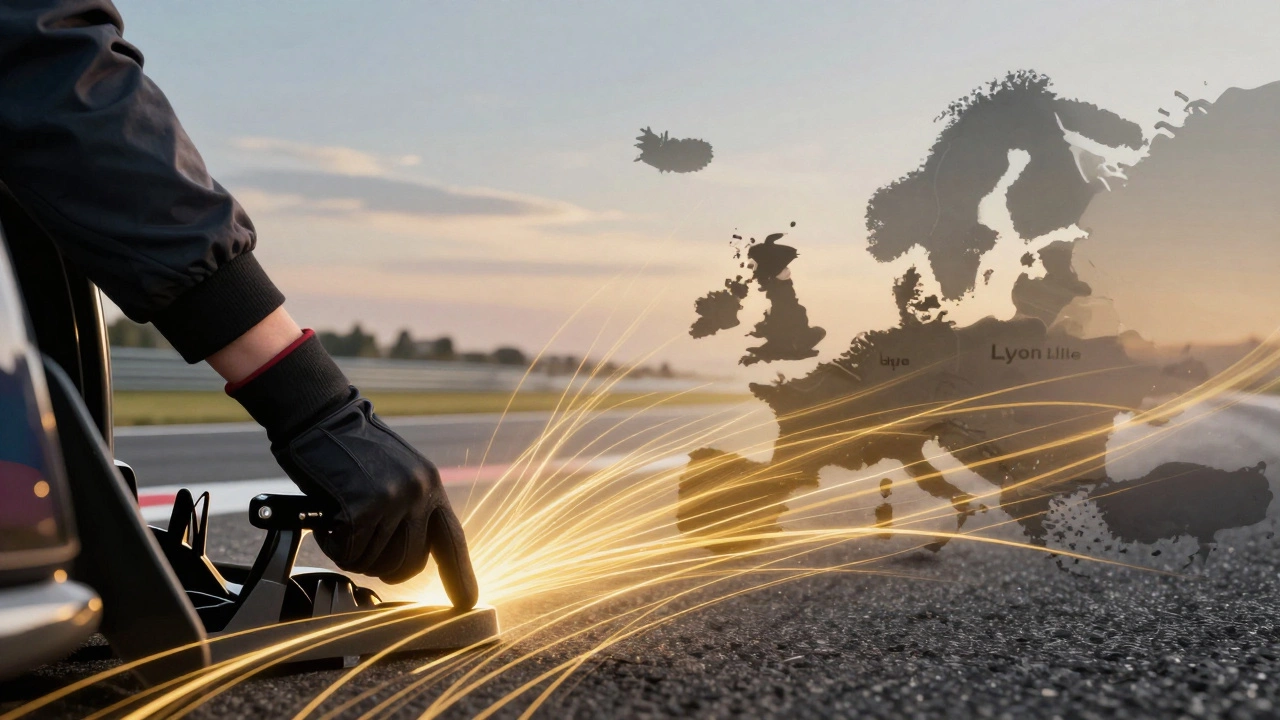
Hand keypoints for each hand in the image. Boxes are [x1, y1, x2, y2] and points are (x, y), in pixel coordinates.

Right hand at [271, 390, 477, 607]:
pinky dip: (332, 545)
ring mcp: (394, 500)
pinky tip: (326, 523)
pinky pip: (348, 552)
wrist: (322, 416)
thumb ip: (409, 507)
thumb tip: (412, 553)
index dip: (460, 576)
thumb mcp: (394, 473)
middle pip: (408, 563)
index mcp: (431, 486)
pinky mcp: (364, 507)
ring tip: (340, 527)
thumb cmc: (350, 448)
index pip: (452, 539)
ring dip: (352, 554)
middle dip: (382, 568)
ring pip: (374, 560)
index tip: (468, 603)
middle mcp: (420, 493)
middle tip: (359, 550)